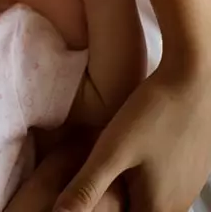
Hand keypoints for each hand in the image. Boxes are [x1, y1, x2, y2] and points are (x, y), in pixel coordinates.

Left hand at [54, 62, 210, 211]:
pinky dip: (141, 179)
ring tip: (106, 171)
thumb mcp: (111, 151)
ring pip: (148, 200)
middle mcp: (178, 204)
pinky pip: (160, 185)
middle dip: (112, 204)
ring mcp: (188, 186)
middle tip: (91, 183)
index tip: (87, 195)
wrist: (192, 80)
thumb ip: (86, 187)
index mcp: (158, 208)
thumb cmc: (152, 114)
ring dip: (125, 192)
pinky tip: (127, 158)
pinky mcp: (189, 167)